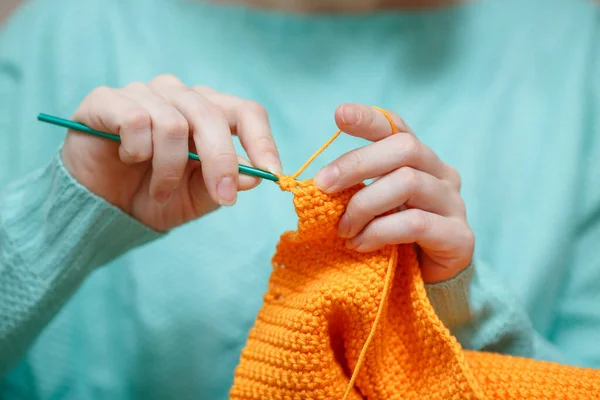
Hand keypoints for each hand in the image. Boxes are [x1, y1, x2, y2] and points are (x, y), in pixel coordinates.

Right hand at [62, 74, 281, 231]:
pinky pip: (135, 119)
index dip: (262, 140)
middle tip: (222, 197)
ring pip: (173, 123)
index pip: (245, 112)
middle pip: (212, 116)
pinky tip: (128, 159)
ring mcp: (144, 93)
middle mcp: (180, 96)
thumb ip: (226, 182)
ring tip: (160, 191)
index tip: (272, 173)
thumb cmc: (155, 197)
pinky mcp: (107, 99)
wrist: (103, 209)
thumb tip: (255, 175)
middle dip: (220, 162)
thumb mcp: (199, 197)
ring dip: (168, 169)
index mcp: (208, 114)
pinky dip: (137, 150)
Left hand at [314, 104, 473, 282]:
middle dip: (357, 164)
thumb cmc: (394, 240)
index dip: (369, 119)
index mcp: (419, 161)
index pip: (397, 127)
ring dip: (364, 204)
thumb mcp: (373, 208)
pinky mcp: (458, 236)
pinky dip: (379, 232)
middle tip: (323, 186)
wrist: (428, 285)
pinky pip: (415, 223)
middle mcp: (441, 174)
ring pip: (407, 182)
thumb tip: (318, 183)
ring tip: (342, 229)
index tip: (339, 115)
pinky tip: (359, 245)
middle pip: (404, 148)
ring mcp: (454, 204)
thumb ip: (356, 190)